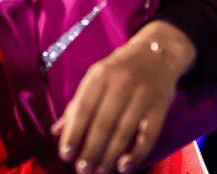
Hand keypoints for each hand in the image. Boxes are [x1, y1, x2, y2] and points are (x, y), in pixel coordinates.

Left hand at [50, 20, 195, 173]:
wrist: (157, 53)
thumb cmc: (119, 70)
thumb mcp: (95, 79)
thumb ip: (76, 106)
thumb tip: (56, 132)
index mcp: (99, 76)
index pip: (83, 108)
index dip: (73, 133)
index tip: (65, 155)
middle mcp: (120, 83)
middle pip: (103, 123)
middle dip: (91, 149)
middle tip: (82, 170)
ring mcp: (142, 94)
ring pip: (124, 131)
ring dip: (110, 155)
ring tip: (100, 171)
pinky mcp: (160, 105)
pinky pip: (149, 134)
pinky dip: (137, 153)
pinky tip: (124, 166)